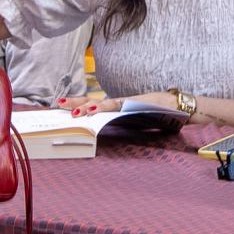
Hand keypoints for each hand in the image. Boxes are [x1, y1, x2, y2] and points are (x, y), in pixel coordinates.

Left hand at [55, 91, 177, 117]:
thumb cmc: (156, 114)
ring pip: (100, 102)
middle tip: (58, 103)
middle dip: (75, 102)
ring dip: (85, 105)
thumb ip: (121, 122)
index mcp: (116, 107)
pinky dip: (102, 107)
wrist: (175, 106)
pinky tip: (91, 109)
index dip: (80, 104)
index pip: (94, 105)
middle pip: (92, 101)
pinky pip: (114, 105)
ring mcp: (124, 102)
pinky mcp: (131, 104)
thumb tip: (105, 132)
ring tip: (71, 109)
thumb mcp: (134, 120)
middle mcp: (117, 102)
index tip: (64, 106)